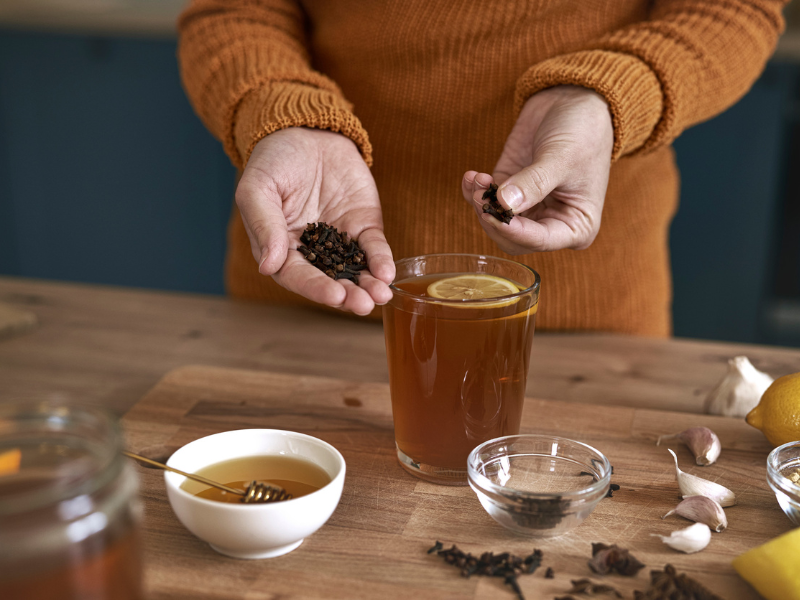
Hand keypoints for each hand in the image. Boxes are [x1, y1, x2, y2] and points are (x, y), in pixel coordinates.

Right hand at [235, 128, 394, 314]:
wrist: (306, 132)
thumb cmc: (273, 161)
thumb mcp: (258, 189)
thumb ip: (263, 225)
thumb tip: (267, 266)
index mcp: (281, 249)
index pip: (298, 276)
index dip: (316, 288)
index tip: (334, 296)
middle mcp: (312, 253)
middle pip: (330, 281)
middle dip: (348, 295)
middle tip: (363, 305)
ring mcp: (340, 241)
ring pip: (355, 271)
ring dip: (368, 286)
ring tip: (380, 296)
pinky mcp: (364, 227)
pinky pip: (374, 248)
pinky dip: (381, 261)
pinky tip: (387, 273)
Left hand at [462, 85, 613, 253]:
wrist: (573, 102)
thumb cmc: (582, 132)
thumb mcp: (561, 157)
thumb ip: (534, 183)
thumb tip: (504, 203)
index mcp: (577, 227)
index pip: (540, 241)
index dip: (514, 231)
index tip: (494, 215)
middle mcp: (552, 224)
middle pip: (513, 238)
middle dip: (493, 220)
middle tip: (480, 196)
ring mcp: (529, 209)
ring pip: (496, 223)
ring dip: (481, 204)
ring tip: (476, 179)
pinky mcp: (509, 192)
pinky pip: (488, 202)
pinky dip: (475, 192)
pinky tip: (472, 176)